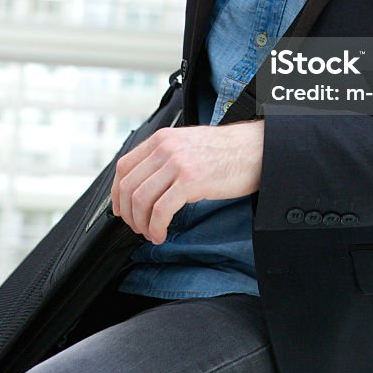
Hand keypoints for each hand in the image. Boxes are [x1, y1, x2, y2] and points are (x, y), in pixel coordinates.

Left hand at [110, 121, 264, 243]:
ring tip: (152, 233)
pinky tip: (162, 234)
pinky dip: (156, 228)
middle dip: (128, 214)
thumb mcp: (188, 144)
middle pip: (128, 186)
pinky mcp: (191, 180)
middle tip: (138, 227)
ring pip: (141, 200)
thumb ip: (165, 157)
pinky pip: (160, 210)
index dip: (117, 193)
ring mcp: (178, 163)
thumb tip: (144, 184)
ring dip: (141, 224)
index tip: (122, 209)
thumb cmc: (226, 151)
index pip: (123, 166)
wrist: (255, 149)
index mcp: (162, 138)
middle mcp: (166, 147)